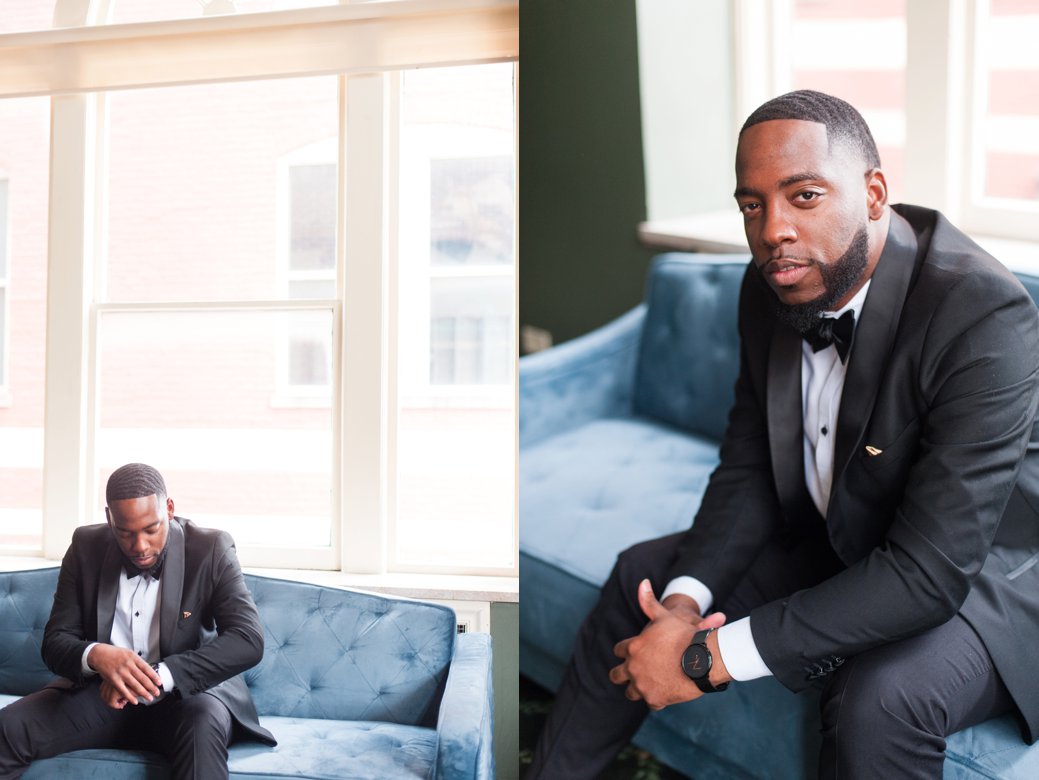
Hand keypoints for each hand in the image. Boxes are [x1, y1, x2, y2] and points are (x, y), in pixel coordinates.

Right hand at [87, 644, 161, 708]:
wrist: (101, 654)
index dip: (154, 676)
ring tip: (149, 697)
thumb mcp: (129, 653)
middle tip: (157, 692)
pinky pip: (123, 690)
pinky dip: (130, 697)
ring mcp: (121, 673)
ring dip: (143, 693)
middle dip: (151, 687)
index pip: (147, 668)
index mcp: (134, 658)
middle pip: (143, 678)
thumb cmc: (116, 654)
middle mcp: (128, 665)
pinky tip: (135, 701)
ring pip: (135, 685)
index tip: (159, 682)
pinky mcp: (114, 679)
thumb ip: (138, 661)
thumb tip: (148, 669)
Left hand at [608, 579, 726, 710]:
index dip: (626, 651)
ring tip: (648, 685)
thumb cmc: (684, 636)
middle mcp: (633, 668)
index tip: (632, 652)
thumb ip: (650, 602)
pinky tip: (665, 693)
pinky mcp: (654, 699)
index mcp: (633, 648)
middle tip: (632, 673)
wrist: (702, 659)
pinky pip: (650, 703)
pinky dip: (657, 699)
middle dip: (622, 674)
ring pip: (630, 692)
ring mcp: (642, 685)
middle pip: (616, 675)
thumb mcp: (665, 616)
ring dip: (638, 688)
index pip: (619, 650)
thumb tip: (643, 582)